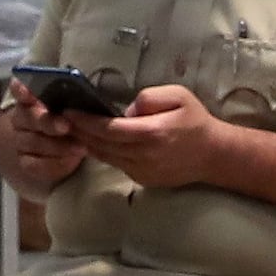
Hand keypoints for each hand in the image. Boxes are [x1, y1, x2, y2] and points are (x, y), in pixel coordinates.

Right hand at [0, 93, 90, 194]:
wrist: (63, 146)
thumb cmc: (71, 119)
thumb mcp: (72, 107)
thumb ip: (71, 101)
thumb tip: (83, 96)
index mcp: (29, 99)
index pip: (20, 92)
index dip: (22, 91)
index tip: (25, 89)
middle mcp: (21, 119)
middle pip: (28, 118)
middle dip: (47, 122)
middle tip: (66, 126)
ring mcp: (21, 141)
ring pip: (33, 142)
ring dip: (57, 146)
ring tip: (80, 148)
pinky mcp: (25, 162)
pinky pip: (36, 165)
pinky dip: (55, 163)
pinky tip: (71, 160)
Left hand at [68, 84, 233, 192]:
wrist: (214, 155)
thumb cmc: (196, 121)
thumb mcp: (179, 96)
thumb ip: (149, 98)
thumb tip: (126, 111)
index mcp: (152, 133)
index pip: (109, 129)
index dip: (86, 121)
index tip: (69, 111)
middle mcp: (144, 155)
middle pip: (102, 144)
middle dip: (80, 131)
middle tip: (62, 118)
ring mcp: (142, 171)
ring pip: (105, 157)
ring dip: (87, 143)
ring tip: (72, 129)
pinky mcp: (142, 179)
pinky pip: (116, 164)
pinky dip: (102, 153)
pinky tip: (93, 141)